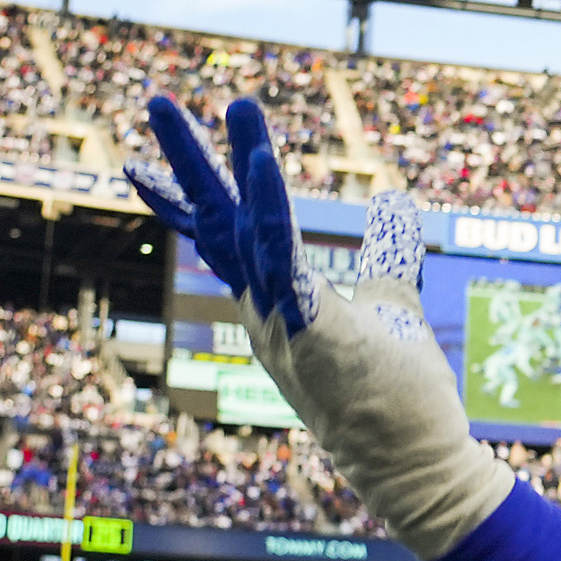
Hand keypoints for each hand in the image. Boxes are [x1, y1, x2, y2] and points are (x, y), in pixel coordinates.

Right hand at [129, 98, 509, 558]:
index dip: (187, 198)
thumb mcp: (391, 301)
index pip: (222, 238)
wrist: (413, 461)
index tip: (147, 161)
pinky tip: (261, 163)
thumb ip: (386, 252)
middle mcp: (263, 310)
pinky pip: (282, 258)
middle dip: (187, 161)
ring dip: (234, 165)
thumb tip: (392, 202)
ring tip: (235, 103)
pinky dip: (270, 210)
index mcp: (274, 302)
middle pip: (215, 222)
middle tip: (157, 99)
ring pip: (243, 230)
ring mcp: (281, 320)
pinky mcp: (310, 328)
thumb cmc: (396, 390)